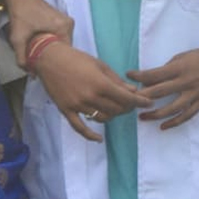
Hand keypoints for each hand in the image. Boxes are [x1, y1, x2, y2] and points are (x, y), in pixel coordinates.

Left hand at [4, 0, 73, 67]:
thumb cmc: (20, 14)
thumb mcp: (17, 38)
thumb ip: (22, 57)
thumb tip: (30, 73)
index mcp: (63, 27)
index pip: (65, 52)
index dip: (55, 60)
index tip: (45, 66)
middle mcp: (69, 24)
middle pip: (64, 47)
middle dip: (53, 54)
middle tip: (40, 60)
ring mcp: (67, 20)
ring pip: (62, 41)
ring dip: (52, 47)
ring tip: (40, 51)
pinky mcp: (62, 19)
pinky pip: (60, 35)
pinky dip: (52, 40)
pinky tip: (42, 43)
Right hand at [33, 42, 152, 141]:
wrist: (50, 60)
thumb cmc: (78, 59)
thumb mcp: (101, 66)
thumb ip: (117, 80)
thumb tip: (133, 90)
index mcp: (100, 84)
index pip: (126, 98)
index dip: (140, 101)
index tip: (149, 103)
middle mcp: (90, 97)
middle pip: (116, 110)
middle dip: (128, 108)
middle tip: (132, 104)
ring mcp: (77, 105)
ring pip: (102, 118)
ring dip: (113, 116)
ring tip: (117, 110)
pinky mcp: (65, 110)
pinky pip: (79, 127)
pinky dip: (90, 135)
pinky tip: (99, 139)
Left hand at [128, 44, 198, 128]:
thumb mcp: (181, 57)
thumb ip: (167, 69)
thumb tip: (149, 81)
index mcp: (180, 67)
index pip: (154, 74)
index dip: (139, 76)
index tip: (128, 76)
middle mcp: (187, 81)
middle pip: (159, 92)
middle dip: (142, 97)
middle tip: (129, 101)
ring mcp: (195, 93)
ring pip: (172, 108)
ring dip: (155, 114)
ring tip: (141, 117)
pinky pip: (187, 115)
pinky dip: (174, 122)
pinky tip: (162, 126)